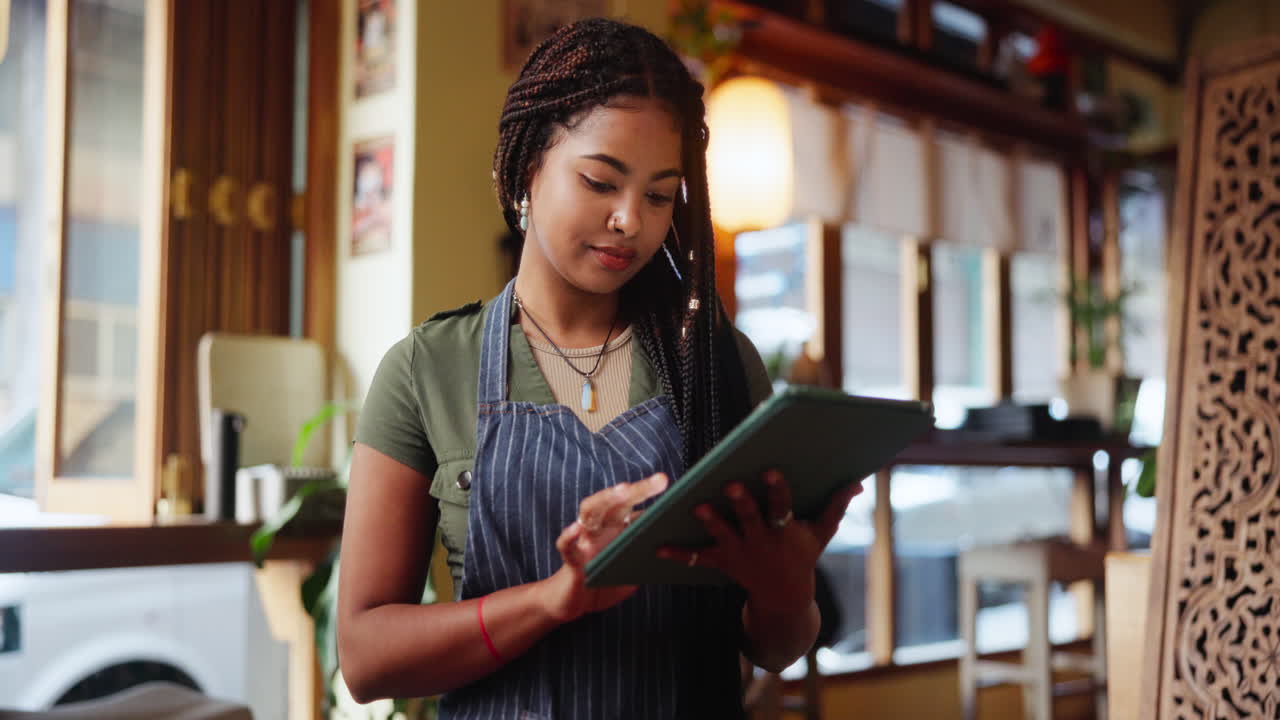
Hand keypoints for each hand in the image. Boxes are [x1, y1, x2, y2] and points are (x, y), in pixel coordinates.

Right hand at [537, 472, 669, 623]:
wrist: (574, 605)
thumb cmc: (606, 584)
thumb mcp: (634, 571)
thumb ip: (649, 560)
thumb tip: (675, 553)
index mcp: (618, 529)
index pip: (636, 506)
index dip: (654, 496)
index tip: (675, 487)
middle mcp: (602, 529)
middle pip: (618, 501)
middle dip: (639, 489)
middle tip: (661, 479)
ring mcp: (585, 542)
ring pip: (591, 511)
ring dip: (606, 499)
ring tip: (623, 490)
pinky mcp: (571, 561)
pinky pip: (566, 546)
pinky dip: (569, 537)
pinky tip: (576, 529)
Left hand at [657, 471, 863, 613]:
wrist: (784, 597)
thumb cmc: (803, 555)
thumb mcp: (821, 533)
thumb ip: (835, 506)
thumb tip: (856, 481)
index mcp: (785, 532)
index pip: (783, 507)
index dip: (777, 490)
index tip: (770, 470)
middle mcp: (762, 542)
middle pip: (751, 519)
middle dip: (741, 502)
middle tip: (729, 484)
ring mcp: (740, 553)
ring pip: (723, 535)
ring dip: (710, 522)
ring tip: (697, 507)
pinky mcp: (723, 561)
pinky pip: (698, 558)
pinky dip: (678, 554)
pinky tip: (656, 547)